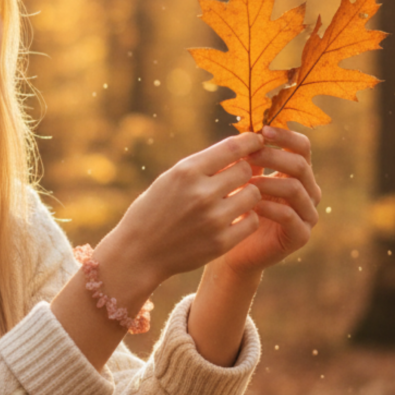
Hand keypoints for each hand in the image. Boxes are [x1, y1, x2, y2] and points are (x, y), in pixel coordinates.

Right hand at [101, 132, 265, 293]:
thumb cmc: (153, 210)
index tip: (256, 141)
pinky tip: (234, 218)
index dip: (250, 141)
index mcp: (186, 172)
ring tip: (234, 199)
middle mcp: (201, 193)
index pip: (233, 147)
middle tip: (237, 178)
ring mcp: (213, 219)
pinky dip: (246, 218)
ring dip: (248, 194)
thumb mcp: (170, 180)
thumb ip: (203, 166)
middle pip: (246, 170)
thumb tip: (242, 151)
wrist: (138, 253)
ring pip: (253, 195)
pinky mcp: (221, 242)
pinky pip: (252, 221)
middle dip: (244, 171)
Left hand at [217, 125, 320, 277]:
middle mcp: (308, 191)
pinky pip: (290, 216)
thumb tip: (245, 128)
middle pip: (300, 164)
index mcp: (297, 173)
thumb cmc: (233, 208)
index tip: (262, 130)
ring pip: (296, 189)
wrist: (231, 250)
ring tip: (244, 182)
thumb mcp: (240, 178)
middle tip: (248, 156)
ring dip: (268, 182)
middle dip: (273, 157)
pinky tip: (250, 205)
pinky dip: (269, 208)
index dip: (285, 136)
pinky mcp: (301, 236)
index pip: (302, 146)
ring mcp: (308, 214)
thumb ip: (247, 157)